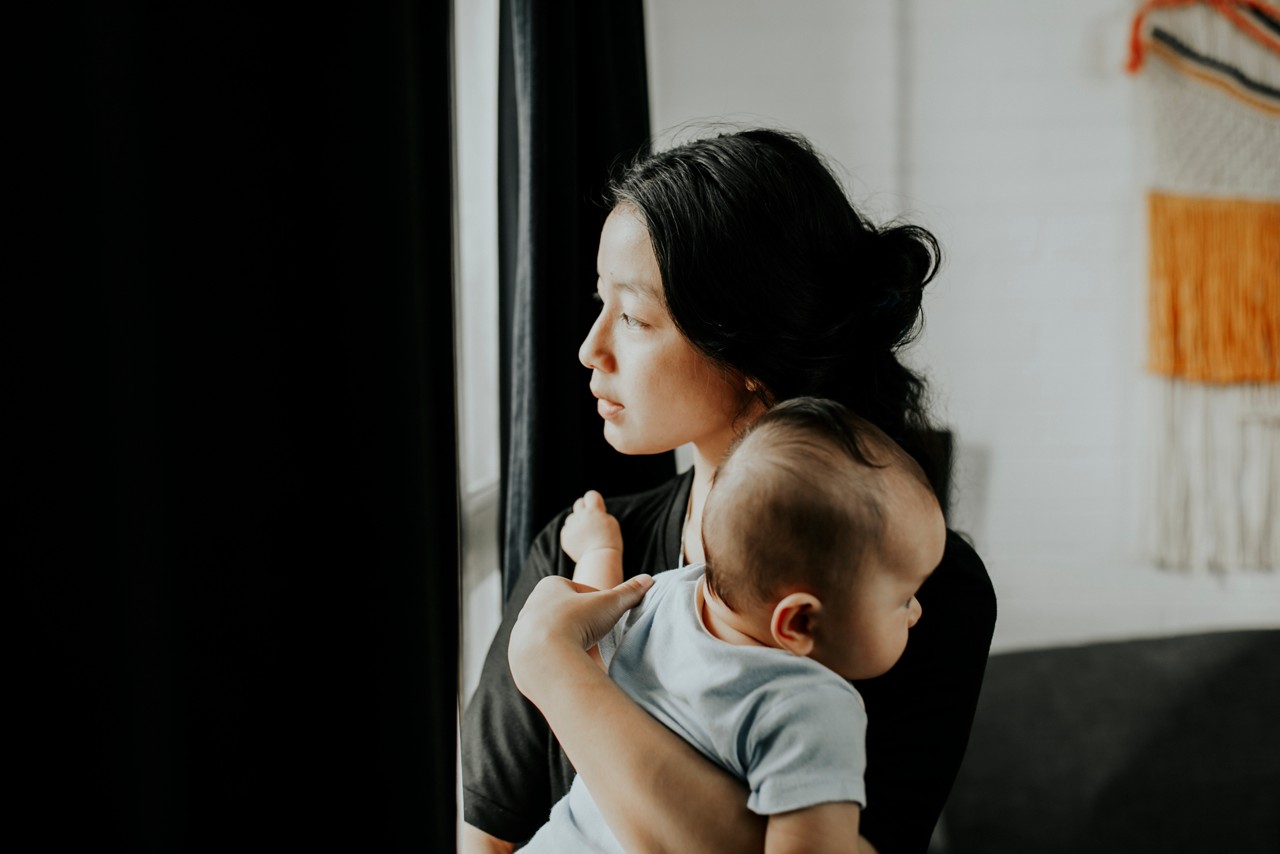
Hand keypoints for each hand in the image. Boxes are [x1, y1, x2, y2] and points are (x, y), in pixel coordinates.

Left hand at [508, 574, 652, 703]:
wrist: (545, 658)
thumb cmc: (576, 623)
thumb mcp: (610, 604)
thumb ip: (629, 591)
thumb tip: (649, 579)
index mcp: (549, 585)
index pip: (579, 591)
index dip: (597, 603)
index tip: (606, 616)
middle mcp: (531, 605)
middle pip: (563, 612)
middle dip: (579, 622)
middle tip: (596, 635)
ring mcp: (522, 630)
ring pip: (550, 633)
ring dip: (566, 640)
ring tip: (583, 653)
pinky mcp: (518, 654)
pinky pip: (541, 655)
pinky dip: (555, 659)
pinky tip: (568, 666)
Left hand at [560, 490, 622, 562]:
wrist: (600, 559)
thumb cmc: (609, 540)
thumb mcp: (610, 522)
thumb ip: (599, 512)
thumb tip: (590, 508)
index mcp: (594, 511)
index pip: (591, 495)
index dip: (594, 500)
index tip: (597, 508)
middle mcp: (581, 516)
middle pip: (579, 503)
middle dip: (584, 508)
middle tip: (590, 518)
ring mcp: (572, 527)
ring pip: (571, 517)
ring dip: (577, 522)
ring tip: (586, 533)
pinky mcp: (565, 537)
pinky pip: (567, 529)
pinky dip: (572, 533)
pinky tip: (580, 541)